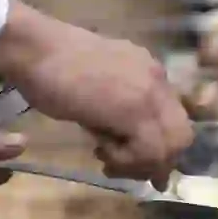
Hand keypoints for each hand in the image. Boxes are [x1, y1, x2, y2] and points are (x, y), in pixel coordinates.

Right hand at [0, 4, 192, 188]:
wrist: (36, 49)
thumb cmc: (54, 66)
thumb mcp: (99, 87)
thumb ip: (118, 109)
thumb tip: (121, 141)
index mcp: (151, 73)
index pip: (175, 119)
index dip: (162, 147)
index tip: (138, 163)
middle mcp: (158, 81)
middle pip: (181, 136)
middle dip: (157, 162)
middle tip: (124, 169)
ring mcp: (149, 94)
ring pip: (168, 146)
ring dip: (139, 164)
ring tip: (107, 161)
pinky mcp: (134, 110)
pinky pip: (147, 150)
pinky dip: (125, 161)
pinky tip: (99, 150)